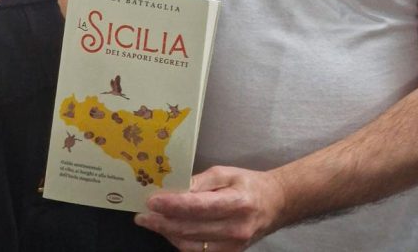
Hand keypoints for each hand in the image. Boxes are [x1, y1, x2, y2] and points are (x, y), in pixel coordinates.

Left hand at [135, 166, 286, 251]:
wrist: (275, 205)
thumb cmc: (249, 184)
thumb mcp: (227, 173)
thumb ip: (202, 181)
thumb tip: (177, 188)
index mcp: (237, 202)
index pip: (199, 206)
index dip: (173, 205)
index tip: (153, 201)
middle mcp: (235, 228)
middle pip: (191, 229)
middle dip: (162, 222)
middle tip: (142, 215)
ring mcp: (232, 246)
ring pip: (191, 244)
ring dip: (167, 233)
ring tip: (150, 222)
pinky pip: (197, 251)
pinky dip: (180, 241)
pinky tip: (169, 230)